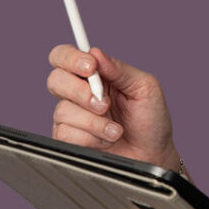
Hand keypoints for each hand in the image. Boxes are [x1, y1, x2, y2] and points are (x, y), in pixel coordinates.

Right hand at [46, 45, 180, 170]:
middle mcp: (80, 93)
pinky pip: (66, 134)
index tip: (90, 66)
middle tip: (104, 104)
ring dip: (95, 122)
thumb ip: (120, 69)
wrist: (153, 155)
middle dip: (79, 92)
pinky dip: (91, 138)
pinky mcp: (69, 139)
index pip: (66, 57)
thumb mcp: (145, 87)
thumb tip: (95, 53)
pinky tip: (106, 141)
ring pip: (63, 111)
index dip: (71, 58)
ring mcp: (73, 117)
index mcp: (96, 75)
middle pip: (55, 80)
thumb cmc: (152, 120)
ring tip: (116, 130)